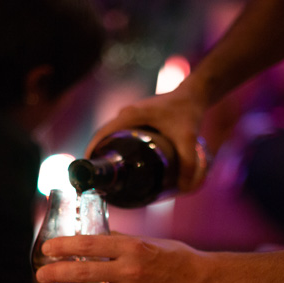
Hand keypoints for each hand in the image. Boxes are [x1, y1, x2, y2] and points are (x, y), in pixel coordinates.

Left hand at [35, 233, 212, 282]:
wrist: (202, 282)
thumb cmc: (175, 257)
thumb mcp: (148, 241)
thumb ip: (120, 242)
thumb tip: (91, 239)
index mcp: (132, 247)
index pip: (89, 243)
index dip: (63, 246)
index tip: (48, 248)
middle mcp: (130, 270)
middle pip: (82, 272)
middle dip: (55, 273)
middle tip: (40, 275)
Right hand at [86, 81, 209, 192]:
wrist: (195, 94)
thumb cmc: (188, 111)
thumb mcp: (188, 139)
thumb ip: (187, 164)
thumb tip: (184, 188)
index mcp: (129, 116)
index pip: (101, 135)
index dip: (92, 153)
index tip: (88, 173)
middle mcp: (126, 115)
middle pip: (104, 139)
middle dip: (100, 159)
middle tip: (103, 182)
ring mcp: (130, 116)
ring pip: (112, 138)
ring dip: (109, 154)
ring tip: (112, 177)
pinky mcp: (137, 120)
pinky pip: (121, 136)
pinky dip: (118, 148)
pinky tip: (124, 164)